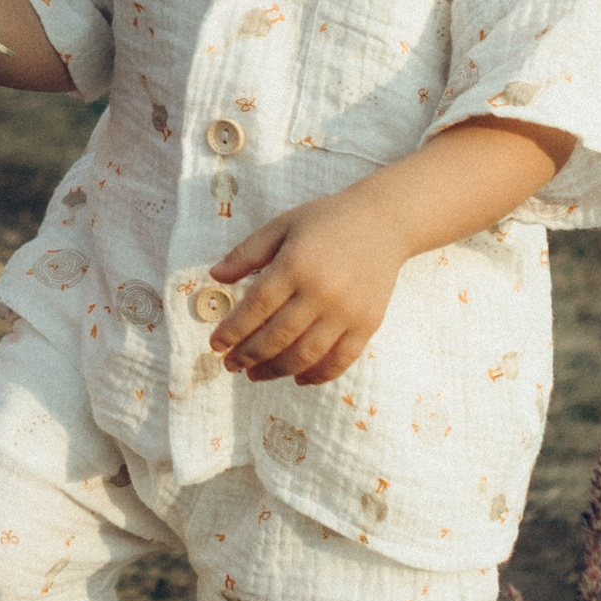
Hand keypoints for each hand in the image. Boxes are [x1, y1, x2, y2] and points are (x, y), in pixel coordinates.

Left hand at [208, 185, 407, 386]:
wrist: (385, 222)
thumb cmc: (327, 221)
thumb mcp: (282, 225)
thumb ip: (247, 252)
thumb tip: (215, 276)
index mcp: (296, 264)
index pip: (256, 307)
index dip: (232, 330)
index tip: (216, 344)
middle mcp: (322, 292)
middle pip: (277, 336)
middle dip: (249, 356)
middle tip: (231, 364)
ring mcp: (347, 312)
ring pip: (306, 355)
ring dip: (276, 370)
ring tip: (255, 374)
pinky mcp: (367, 324)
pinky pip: (340, 360)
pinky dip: (317, 375)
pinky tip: (297, 378)